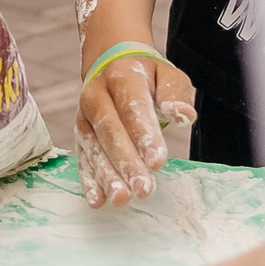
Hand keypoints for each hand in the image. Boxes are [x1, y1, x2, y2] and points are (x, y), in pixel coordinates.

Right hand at [76, 48, 197, 207]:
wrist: (112, 65)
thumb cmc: (147, 77)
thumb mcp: (168, 76)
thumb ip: (175, 94)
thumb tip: (184, 115)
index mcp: (121, 77)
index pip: (132, 108)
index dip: (144, 136)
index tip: (158, 163)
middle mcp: (96, 96)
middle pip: (110, 131)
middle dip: (126, 162)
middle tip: (143, 189)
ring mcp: (85, 117)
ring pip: (94, 148)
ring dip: (107, 176)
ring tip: (121, 199)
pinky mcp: (80, 135)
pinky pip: (82, 158)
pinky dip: (89, 180)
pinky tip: (97, 200)